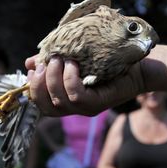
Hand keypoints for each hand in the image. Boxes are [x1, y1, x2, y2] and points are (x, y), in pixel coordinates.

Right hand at [25, 55, 145, 115]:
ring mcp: (87, 108)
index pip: (43, 105)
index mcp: (69, 99)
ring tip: (60, 59)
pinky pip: (76, 96)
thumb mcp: (74, 59)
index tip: (32, 69)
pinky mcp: (99, 103)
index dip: (33, 89)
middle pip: (47, 107)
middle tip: (45, 62)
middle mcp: (76, 107)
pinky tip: (74, 65)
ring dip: (54, 78)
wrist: (137, 65)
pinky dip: (70, 79)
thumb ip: (53, 63)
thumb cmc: (106, 61)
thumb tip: (30, 62)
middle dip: (39, 84)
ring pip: (60, 102)